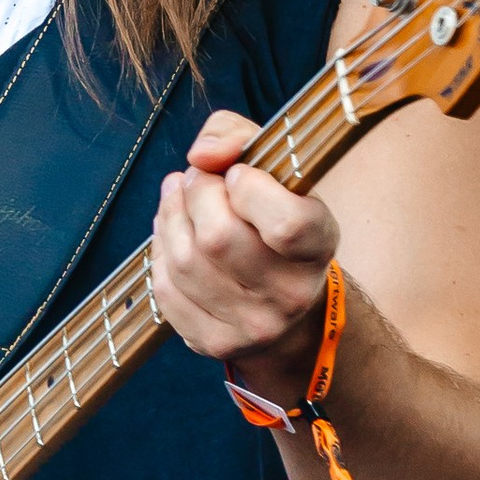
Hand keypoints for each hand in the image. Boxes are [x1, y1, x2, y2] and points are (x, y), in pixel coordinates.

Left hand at [147, 112, 341, 408]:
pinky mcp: (213, 343)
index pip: (284, 223)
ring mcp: (252, 326)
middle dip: (195, 192)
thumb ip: (237, 136)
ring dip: (169, 216)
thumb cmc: (273, 218)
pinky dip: (160, 252)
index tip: (238, 173)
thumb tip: (202, 154)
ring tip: (178, 197)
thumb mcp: (275, 167)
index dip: (247, 186)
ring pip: (184, 261)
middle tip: (197, 178)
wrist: (284, 306)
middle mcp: (291, 294)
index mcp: (318, 246)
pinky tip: (173, 236)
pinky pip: (165, 289)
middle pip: (217, 237)